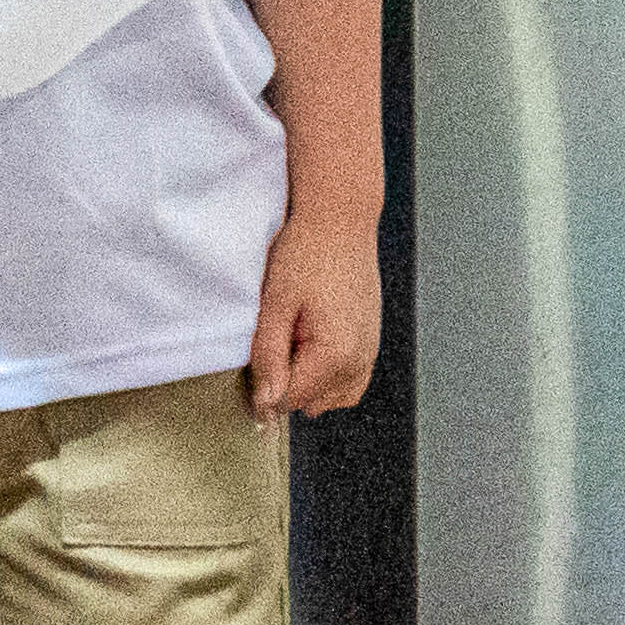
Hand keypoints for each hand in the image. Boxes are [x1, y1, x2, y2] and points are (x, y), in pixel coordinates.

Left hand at [247, 205, 381, 418]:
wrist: (341, 221)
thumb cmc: (306, 254)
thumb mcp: (275, 303)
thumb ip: (269, 355)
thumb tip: (266, 403)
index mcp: (336, 354)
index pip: (287, 400)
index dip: (261, 385)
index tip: (252, 356)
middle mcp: (359, 361)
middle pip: (308, 402)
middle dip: (285, 380)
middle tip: (277, 335)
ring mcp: (369, 353)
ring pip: (329, 398)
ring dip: (307, 379)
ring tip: (295, 336)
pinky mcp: (371, 343)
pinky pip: (350, 383)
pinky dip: (328, 377)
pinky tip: (312, 347)